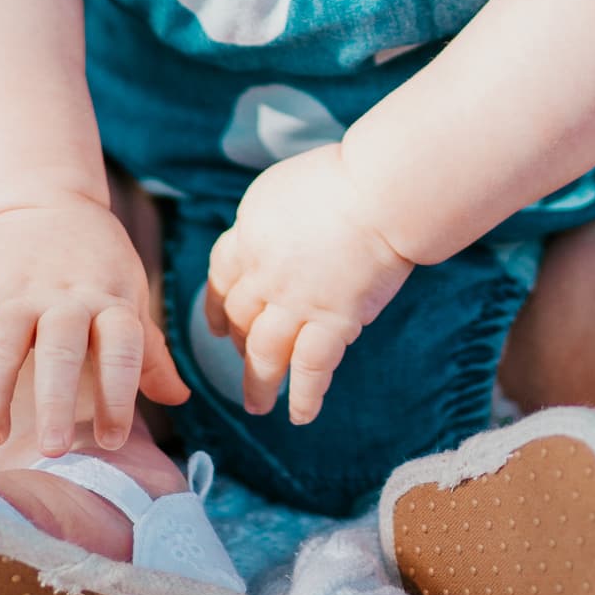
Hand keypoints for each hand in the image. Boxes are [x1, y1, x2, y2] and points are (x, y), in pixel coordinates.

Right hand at [0, 197, 187, 454]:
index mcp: (110, 299)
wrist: (43, 199)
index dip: (120, 396)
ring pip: (1, 341)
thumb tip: (179, 398)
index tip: (112, 440)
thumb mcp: (130, 294)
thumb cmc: (96, 262)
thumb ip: (149, 351)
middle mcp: (66, 294)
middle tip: (52, 450)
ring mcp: (19, 287)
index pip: (123, 349)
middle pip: (60, 351)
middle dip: (55, 403)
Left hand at [205, 144, 413, 426]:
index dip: (217, 306)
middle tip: (242, 364)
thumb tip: (273, 237)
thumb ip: (270, 219)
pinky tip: (301, 416)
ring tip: (257, 406)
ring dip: (259, 383)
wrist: (378, 192)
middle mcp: (263, 273)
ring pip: (264, 353)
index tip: (218, 326)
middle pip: (241, 318)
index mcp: (249, 234)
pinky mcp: (332, 321)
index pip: (222, 277)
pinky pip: (311, 369)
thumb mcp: (282, 187)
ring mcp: (295, 301)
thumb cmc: (343, 177)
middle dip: (239, 346)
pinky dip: (304, 396)